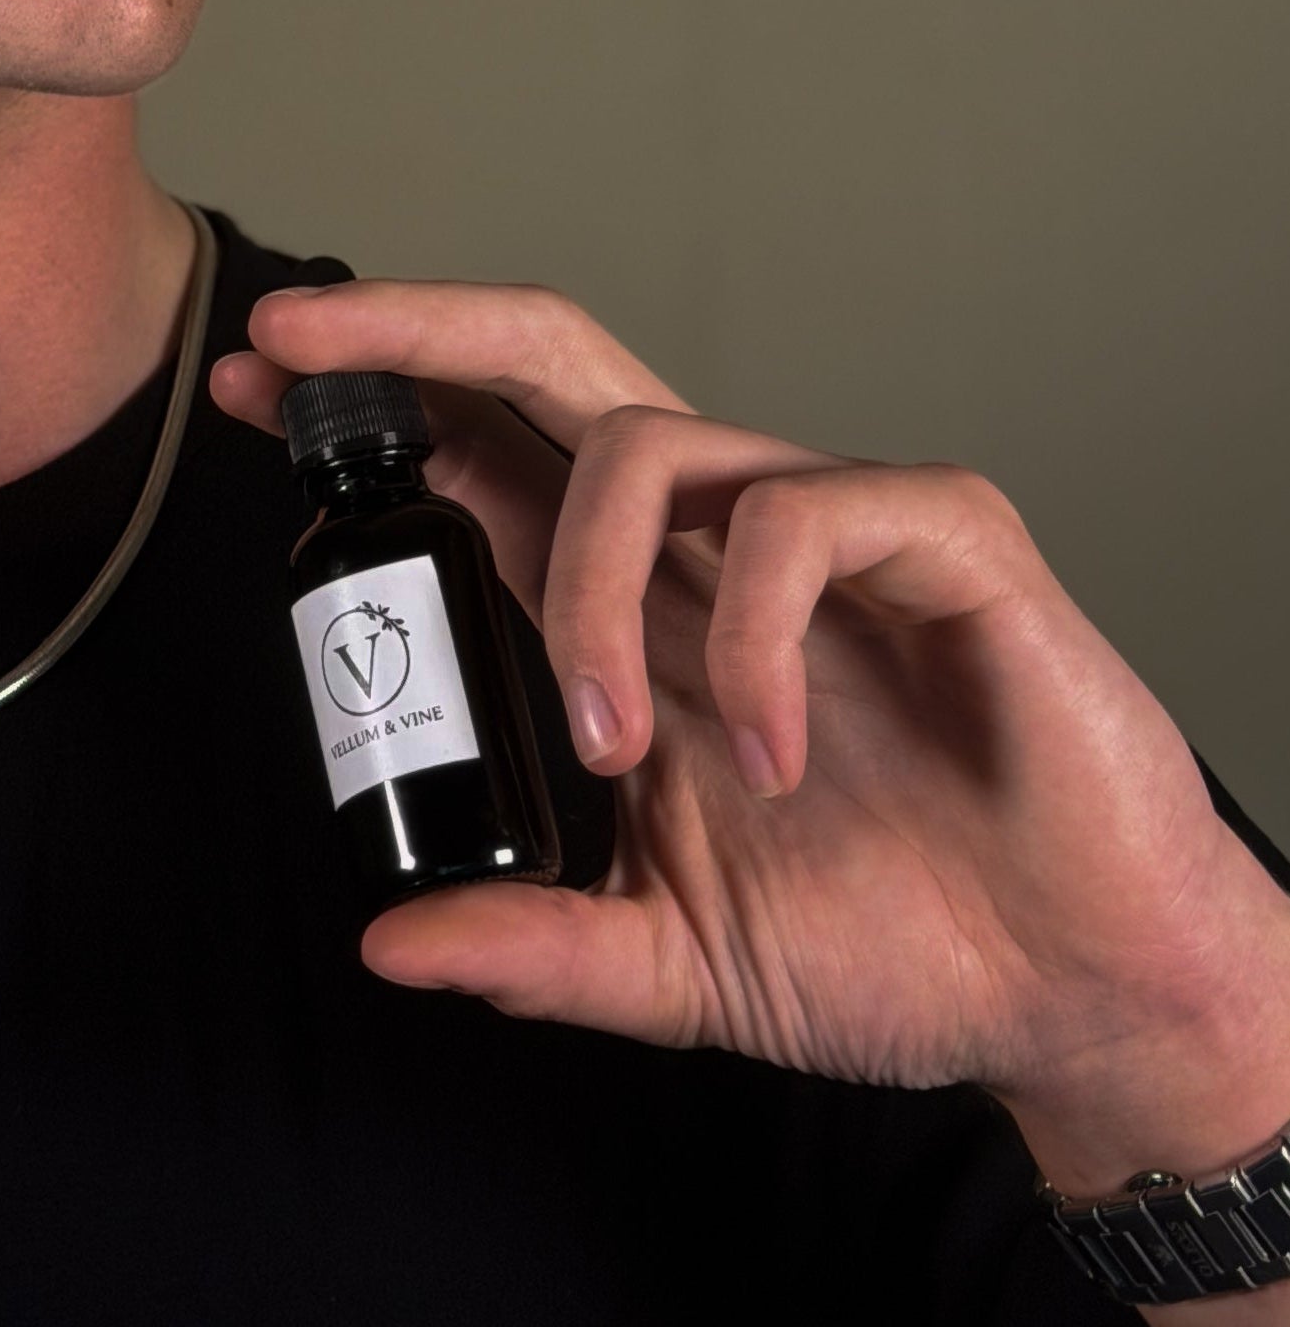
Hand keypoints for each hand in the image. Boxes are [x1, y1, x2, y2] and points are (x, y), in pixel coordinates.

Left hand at [212, 278, 1289, 1198]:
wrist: (1077, 999)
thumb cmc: (898, 948)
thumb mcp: (677, 963)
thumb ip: (540, 947)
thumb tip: (388, 945)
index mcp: (641, 605)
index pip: (483, 455)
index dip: (370, 407)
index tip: (249, 385)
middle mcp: (714, 538)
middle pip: (550, 359)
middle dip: (415, 328)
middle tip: (298, 341)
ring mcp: (830, 523)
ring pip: (654, 442)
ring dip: (587, 590)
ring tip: (613, 752)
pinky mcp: (947, 540)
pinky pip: (811, 513)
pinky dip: (756, 634)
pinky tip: (763, 756)